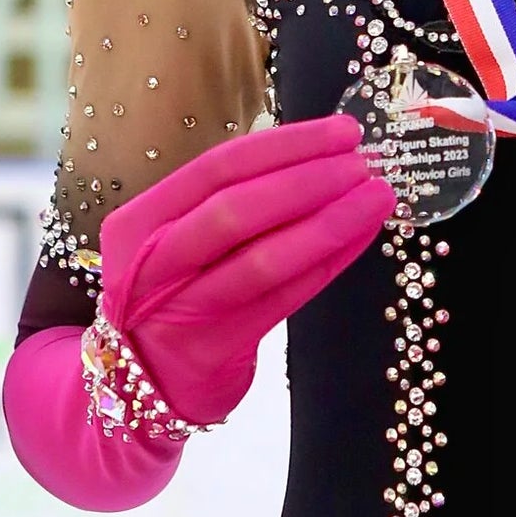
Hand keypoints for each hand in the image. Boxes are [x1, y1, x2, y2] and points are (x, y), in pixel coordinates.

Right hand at [98, 115, 392, 426]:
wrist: (139, 384)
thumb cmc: (171, 297)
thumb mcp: (176, 241)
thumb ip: (226, 203)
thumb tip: (316, 157)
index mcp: (141, 221)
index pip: (217, 168)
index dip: (285, 146)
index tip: (341, 132)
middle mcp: (153, 263)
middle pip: (237, 209)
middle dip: (309, 179)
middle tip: (364, 163)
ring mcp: (181, 310)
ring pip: (264, 259)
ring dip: (329, 223)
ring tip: (376, 198)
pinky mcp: (216, 349)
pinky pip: (284, 299)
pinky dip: (327, 264)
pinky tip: (361, 238)